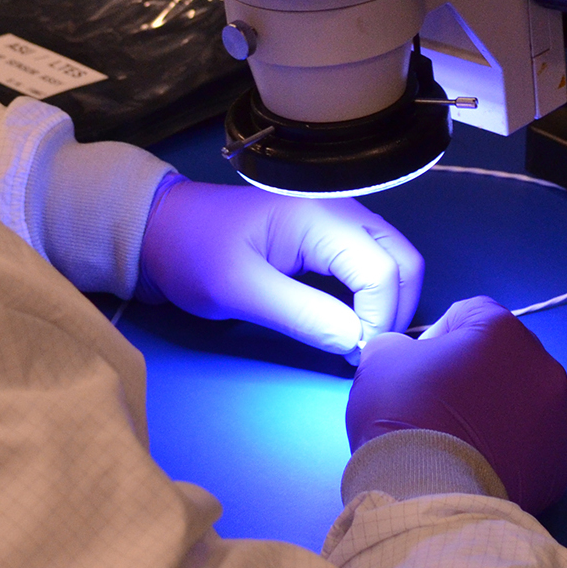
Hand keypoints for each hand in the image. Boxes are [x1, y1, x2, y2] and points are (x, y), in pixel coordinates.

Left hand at [137, 177, 422, 355]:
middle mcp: (340, 209)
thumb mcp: (238, 289)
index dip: (378, 320)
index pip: (382, 271)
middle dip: (396, 311)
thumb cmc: (193, 253)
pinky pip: (372, 262)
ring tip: (358, 343)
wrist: (163, 229)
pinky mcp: (331, 234)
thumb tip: (355, 343)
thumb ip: (300, 314)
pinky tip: (353, 324)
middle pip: (403, 261)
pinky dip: (375, 295)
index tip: (354, 357)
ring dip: (389, 304)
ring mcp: (338, 219)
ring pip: (394, 261)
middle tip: (364, 353)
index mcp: (319, 216)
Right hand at [346, 296, 566, 514]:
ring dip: (496, 414)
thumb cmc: (405, 417)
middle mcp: (543, 369)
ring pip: (522, 404)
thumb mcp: (380, 360)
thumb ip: (397, 345)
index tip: (418, 368)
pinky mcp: (559, 468)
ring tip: (459, 442)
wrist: (429, 498)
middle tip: (437, 406)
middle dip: (474, 376)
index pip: (470, 314)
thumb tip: (407, 358)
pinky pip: (531, 448)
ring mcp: (558, 422)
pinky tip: (478, 468)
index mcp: (503, 332)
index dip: (438, 338)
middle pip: (503, 359)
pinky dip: (509, 453)